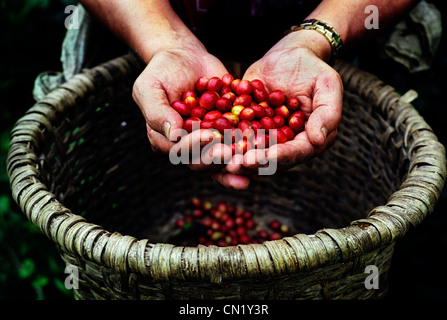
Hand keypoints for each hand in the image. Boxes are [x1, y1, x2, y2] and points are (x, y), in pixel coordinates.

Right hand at [132, 44, 250, 188]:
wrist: (186, 58)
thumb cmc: (162, 71)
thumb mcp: (150, 87)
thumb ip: (157, 112)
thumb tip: (174, 135)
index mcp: (164, 141)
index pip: (179, 150)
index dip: (194, 145)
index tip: (210, 134)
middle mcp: (186, 148)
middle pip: (201, 161)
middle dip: (217, 158)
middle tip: (232, 152)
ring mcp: (208, 144)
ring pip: (221, 161)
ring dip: (237, 163)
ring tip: (253, 161)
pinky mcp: (227, 136)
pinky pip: (239, 147)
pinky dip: (251, 151)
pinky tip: (266, 152)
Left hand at [226, 30, 342, 175]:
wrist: (288, 53)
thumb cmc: (313, 68)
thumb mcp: (327, 85)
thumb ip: (327, 114)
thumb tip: (318, 140)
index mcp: (309, 140)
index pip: (295, 153)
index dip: (280, 157)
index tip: (266, 158)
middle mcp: (285, 143)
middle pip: (269, 159)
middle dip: (252, 162)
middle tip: (236, 164)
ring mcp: (264, 136)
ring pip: (248, 150)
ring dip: (234, 156)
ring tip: (220, 156)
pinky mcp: (246, 125)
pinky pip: (233, 134)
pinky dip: (222, 137)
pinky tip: (208, 137)